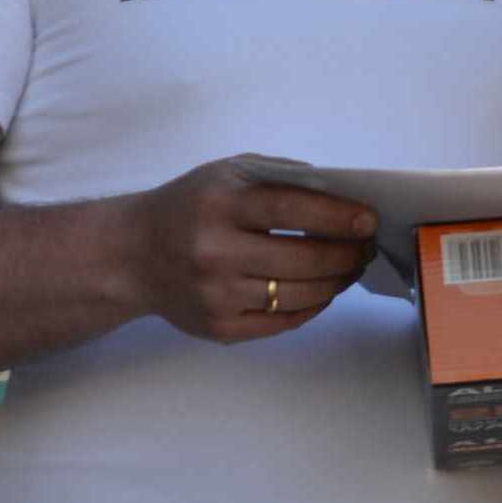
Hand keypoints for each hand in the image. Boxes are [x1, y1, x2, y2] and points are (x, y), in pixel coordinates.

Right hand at [127, 161, 376, 342]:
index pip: (293, 211)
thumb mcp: (225, 175)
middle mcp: (216, 251)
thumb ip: (279, 179)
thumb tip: (343, 197)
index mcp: (220, 204)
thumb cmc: (189, 206)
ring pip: (300, 295)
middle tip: (365, 248)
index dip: (338, 217)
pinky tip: (322, 291)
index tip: (368, 221)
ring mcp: (217, 294)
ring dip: (336, 282)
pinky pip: (283, 322)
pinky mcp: (219, 326)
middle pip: (304, 260)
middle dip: (347, 255)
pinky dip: (312, 307)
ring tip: (349, 268)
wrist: (133, 254)